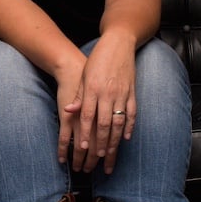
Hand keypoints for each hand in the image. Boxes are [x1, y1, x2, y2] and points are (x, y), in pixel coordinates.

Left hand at [63, 33, 136, 173]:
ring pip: (119, 121)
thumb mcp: (83, 76)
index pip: (88, 115)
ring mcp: (122, 93)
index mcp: (92, 89)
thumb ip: (78, 96)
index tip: (82, 147)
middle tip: (98, 159)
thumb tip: (67, 112)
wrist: (118, 43)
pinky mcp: (132, 92)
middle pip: (104, 123)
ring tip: (111, 154)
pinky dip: (130, 126)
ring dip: (115, 140)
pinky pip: (133, 112)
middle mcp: (107, 92)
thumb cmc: (97, 60)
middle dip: (101, 143)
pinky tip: (127, 138)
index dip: (85, 132)